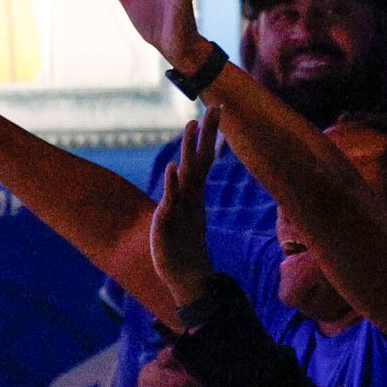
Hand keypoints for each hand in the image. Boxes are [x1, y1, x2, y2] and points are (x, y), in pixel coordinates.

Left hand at [148, 107, 220, 313]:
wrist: (186, 278)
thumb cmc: (185, 247)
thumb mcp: (185, 217)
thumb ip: (186, 198)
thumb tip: (187, 182)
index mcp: (194, 194)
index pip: (203, 159)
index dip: (208, 136)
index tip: (214, 111)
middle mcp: (190, 197)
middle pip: (200, 160)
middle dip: (207, 134)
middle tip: (216, 107)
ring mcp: (182, 208)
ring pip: (187, 174)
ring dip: (189, 150)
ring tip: (191, 125)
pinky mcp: (170, 221)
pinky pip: (173, 199)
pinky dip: (174, 183)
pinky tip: (173, 167)